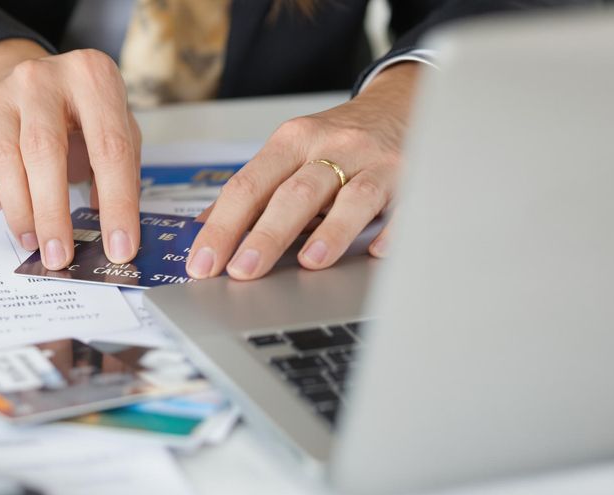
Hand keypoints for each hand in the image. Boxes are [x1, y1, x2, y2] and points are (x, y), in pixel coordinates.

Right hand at [0, 40, 141, 269]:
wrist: (37, 80)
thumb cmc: (84, 112)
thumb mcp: (118, 127)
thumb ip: (124, 173)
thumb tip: (117, 234)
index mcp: (92, 77)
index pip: (109, 148)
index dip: (117, 204)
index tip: (119, 249)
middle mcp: (42, 79)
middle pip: (43, 151)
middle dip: (52, 213)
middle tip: (60, 255)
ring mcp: (1, 96)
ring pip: (2, 160)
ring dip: (19, 210)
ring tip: (34, 242)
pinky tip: (0, 208)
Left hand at [187, 63, 421, 279]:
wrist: (400, 104)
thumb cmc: (337, 140)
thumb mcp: (289, 152)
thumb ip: (252, 190)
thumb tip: (201, 229)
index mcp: (292, 141)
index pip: (248, 185)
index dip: (222, 226)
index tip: (203, 263)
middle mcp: (332, 147)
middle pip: (294, 193)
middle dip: (266, 235)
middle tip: (242, 271)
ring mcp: (374, 162)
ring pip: (352, 197)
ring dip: (330, 232)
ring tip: (309, 263)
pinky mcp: (411, 178)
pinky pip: (404, 207)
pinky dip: (391, 231)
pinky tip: (377, 253)